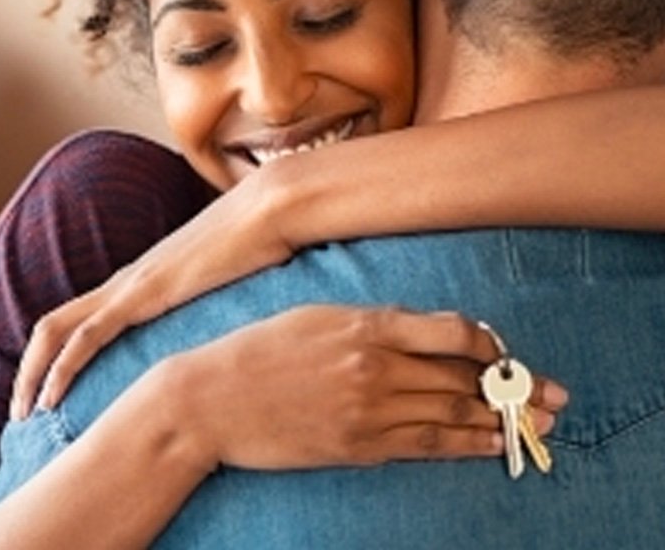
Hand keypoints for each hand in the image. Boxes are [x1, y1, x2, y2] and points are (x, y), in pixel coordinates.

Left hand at [12, 171, 304, 419]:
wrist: (270, 209)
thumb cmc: (260, 245)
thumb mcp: (228, 288)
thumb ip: (214, 308)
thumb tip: (227, 336)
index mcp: (139, 283)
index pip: (77, 321)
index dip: (52, 359)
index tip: (47, 399)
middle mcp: (123, 283)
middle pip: (51, 326)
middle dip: (26, 372)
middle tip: (17, 414)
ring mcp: (129, 286)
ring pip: (55, 330)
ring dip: (31, 374)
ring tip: (20, 415)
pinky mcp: (142, 294)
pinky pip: (87, 335)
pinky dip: (62, 367)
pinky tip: (50, 398)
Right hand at [157, 304, 567, 470]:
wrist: (209, 399)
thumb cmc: (254, 350)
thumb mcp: (312, 316)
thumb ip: (367, 322)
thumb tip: (418, 332)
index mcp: (364, 325)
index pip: (452, 332)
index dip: (490, 344)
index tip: (503, 351)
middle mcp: (374, 365)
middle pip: (464, 377)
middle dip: (514, 387)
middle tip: (552, 395)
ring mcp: (368, 410)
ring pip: (453, 413)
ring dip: (502, 419)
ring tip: (536, 423)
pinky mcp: (358, 445)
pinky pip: (426, 446)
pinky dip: (466, 445)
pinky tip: (492, 445)